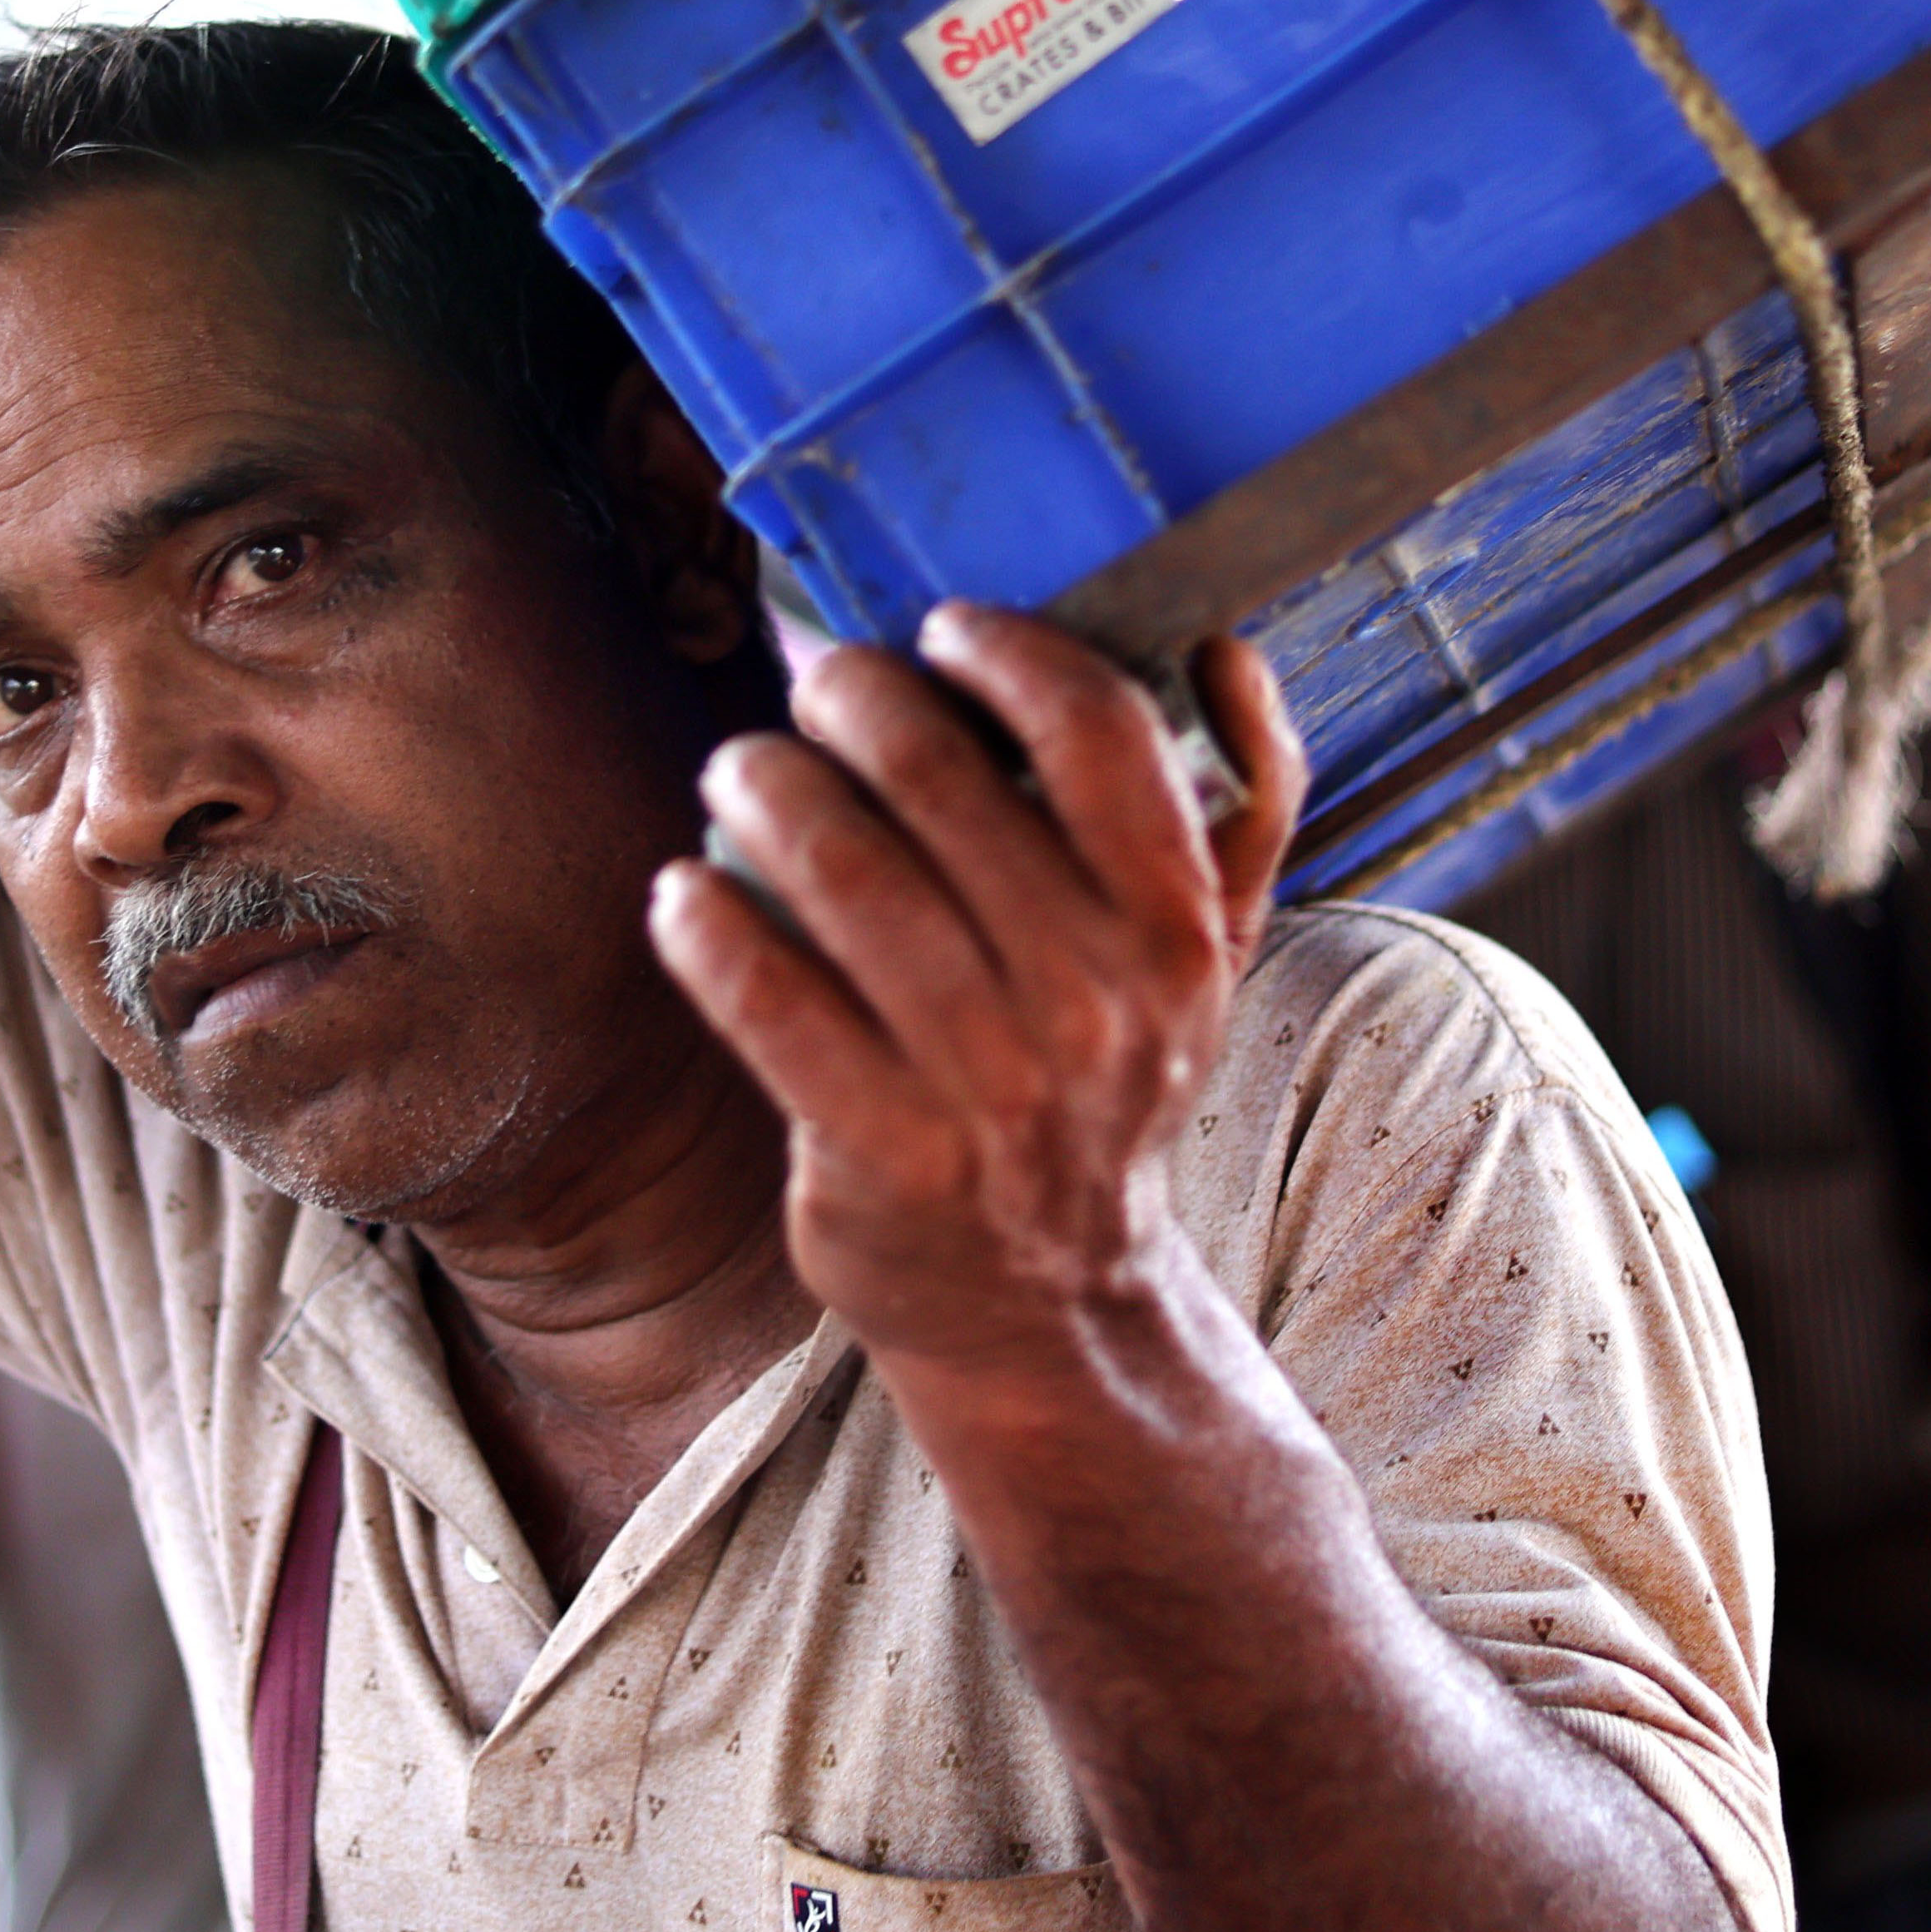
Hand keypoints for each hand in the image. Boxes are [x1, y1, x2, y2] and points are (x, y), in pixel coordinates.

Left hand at [647, 612, 1303, 1376]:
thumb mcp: (1208, 959)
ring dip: (764, 786)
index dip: (1006, 651)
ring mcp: (984, 1084)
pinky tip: (685, 889)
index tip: (942, 631)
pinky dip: (704, 922)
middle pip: (938, 779)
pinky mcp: (877, 1152)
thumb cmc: (1107, 1086)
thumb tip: (1224, 650)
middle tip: (813, 690)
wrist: (1047, 1300)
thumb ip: (1245, 800)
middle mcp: (1092, 1004)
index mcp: (1177, 934)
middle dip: (852, 700)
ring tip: (740, 770)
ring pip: (839, 870)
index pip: (1098, 731)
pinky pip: (763, 996)